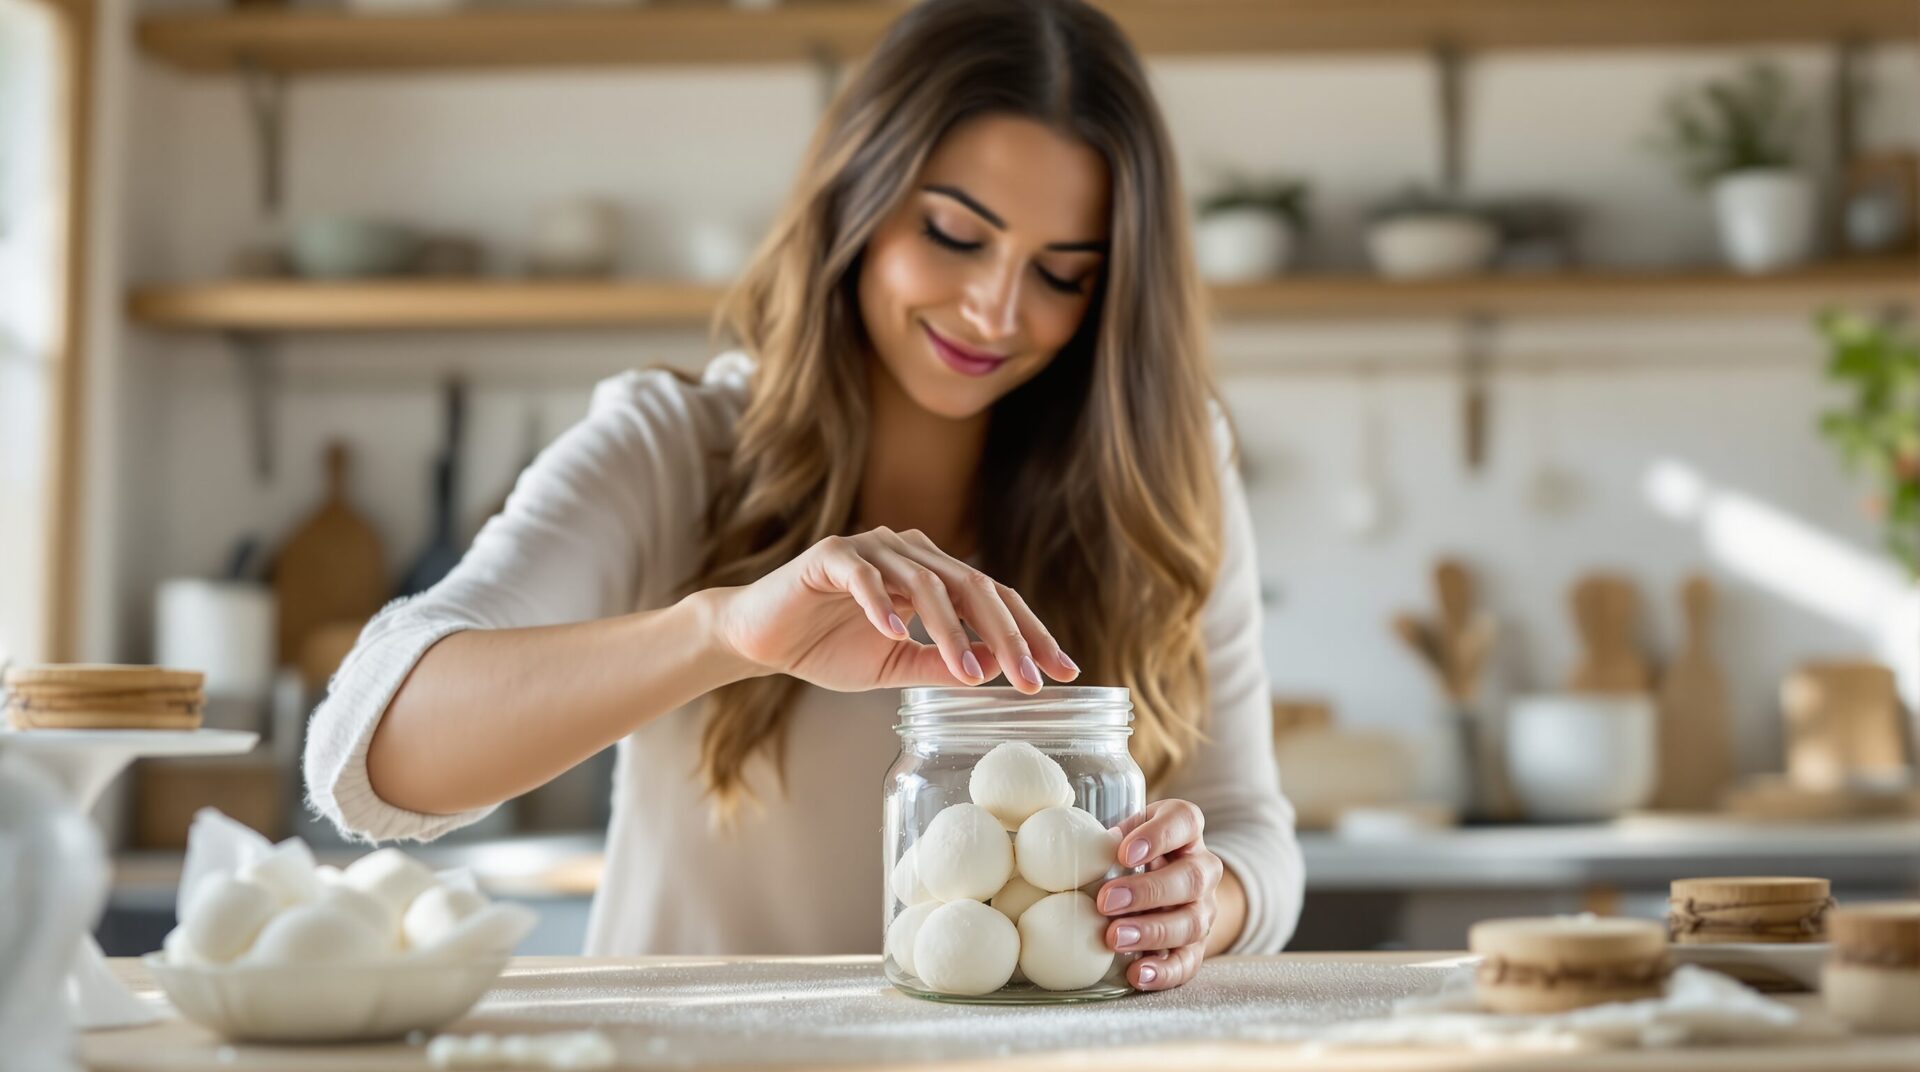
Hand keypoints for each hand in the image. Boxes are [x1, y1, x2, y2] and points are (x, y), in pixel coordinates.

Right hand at [711, 527, 1078, 693]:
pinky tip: (896, 632)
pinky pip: (864, 575)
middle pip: (974, 586)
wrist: (760, 638)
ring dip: (952, 630)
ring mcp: (871, 548)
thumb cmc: (828, 647)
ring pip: (926, 582)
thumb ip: (942, 664)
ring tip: (972, 672)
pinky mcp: (830, 555)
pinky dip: (882, 603)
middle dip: (1008, 635)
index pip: (994, 599)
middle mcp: (910, 552)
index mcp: (932, 574)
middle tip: (1031, 678)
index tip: (1062, 673)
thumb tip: (996, 675)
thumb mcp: (897, 665)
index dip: (1031, 634)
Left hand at [1096, 799, 1221, 991]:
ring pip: (1193, 922)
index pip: (1185, 821)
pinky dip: (1164, 972)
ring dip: (1152, 932)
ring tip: (1114, 938)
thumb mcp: (1122, 835)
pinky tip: (1136, 974)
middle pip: (1191, 878)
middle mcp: (1203, 869)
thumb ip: (1107, 839)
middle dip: (1148, 891)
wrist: (1161, 887)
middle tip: (1107, 901)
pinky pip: (1189, 963)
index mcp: (1185, 832)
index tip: (1123, 852)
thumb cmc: (1130, 854)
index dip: (1158, 836)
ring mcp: (1204, 910)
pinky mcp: (1197, 947)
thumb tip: (1083, 849)